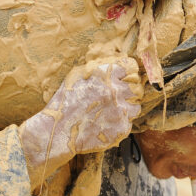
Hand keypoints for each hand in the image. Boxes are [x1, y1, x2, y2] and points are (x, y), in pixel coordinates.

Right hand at [19, 58, 142, 185]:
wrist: (59, 131)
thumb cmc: (65, 102)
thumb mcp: (77, 76)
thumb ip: (98, 68)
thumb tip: (116, 65)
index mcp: (105, 75)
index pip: (130, 68)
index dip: (127, 73)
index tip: (124, 78)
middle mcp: (115, 90)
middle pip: (136, 87)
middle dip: (129, 91)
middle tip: (117, 97)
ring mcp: (120, 110)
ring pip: (135, 106)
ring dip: (126, 108)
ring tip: (111, 111)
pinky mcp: (121, 128)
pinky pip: (128, 123)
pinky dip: (120, 123)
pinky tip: (106, 123)